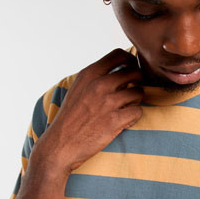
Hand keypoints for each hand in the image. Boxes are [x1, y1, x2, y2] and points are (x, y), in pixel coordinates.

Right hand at [30, 48, 143, 175]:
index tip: (131, 70)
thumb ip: (97, 77)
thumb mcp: (79, 88)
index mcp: (90, 74)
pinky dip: (134, 116)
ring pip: (138, 92)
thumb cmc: (71, 116)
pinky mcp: (115, 121)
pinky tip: (125, 121)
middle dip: (137, 81)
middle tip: (130, 92)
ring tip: (126, 108)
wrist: (61, 144)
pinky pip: (138, 111)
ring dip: (136, 100)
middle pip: (134, 71)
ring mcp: (108, 102)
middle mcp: (99, 85)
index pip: (119, 54)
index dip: (130, 61)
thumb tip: (122, 69)